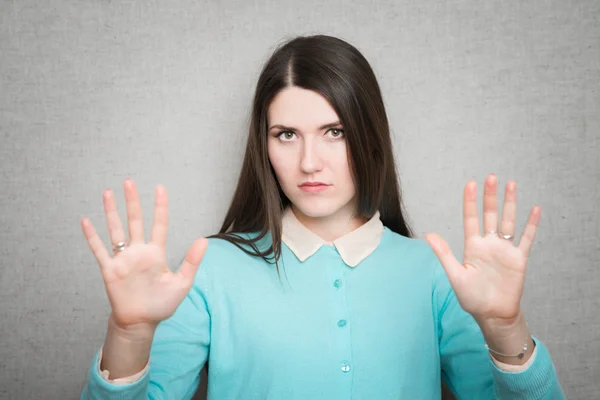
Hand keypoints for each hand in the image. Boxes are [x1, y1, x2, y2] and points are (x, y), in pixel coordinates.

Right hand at [80, 178, 207, 331]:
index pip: (159, 225)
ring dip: (111, 212)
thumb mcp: (182, 283)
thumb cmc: (162, 304)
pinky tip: (86, 221)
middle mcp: (139, 252)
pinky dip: (92, 236)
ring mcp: (123, 259)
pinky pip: (99, 250)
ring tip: (108, 193)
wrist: (141, 323)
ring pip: (116, 230)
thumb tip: (204, 240)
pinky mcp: (109, 270)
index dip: (160, 207)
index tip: (160, 188)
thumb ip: (192, 262)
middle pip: (135, 221)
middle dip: (132, 201)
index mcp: (156, 253)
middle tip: (129, 181)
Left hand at [425, 173, 540, 324]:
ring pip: (507, 221)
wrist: (492, 314)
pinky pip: (526, 239)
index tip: (470, 183)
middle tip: (491, 177)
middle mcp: (488, 244)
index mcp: (472, 246)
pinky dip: (531, 225)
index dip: (470, 201)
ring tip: (511, 184)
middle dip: (490, 196)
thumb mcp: (455, 275)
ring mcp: (504, 250)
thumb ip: (444, 254)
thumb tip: (428, 234)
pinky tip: (534, 209)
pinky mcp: (518, 259)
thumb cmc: (472, 298)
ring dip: (509, 204)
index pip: (471, 218)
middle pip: (489, 215)